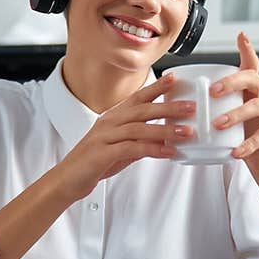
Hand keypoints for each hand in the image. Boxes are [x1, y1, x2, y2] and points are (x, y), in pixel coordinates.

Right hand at [57, 74, 194, 200]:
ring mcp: (105, 137)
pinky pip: (132, 149)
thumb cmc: (93, 162)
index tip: (174, 79)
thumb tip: (162, 140)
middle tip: (191, 106)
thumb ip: (139, 141)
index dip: (156, 88)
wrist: (67, 180)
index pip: (137, 98)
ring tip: (187, 132)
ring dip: (165, 129)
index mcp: (113, 118)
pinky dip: (153, 149)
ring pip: (139, 128)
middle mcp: (109, 123)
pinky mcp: (103, 153)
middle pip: (142, 110)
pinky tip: (169, 152)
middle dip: (168, 107)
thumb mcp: (120, 149)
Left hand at [210, 32, 258, 175]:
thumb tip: (175, 100)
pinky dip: (249, 143)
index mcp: (251, 88)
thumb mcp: (223, 117)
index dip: (247, 49)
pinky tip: (236, 151)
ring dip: (236, 113)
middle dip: (232, 82)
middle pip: (253, 79)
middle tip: (212, 92)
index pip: (251, 64)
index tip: (240, 36)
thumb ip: (208, 107)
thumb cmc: (239, 136)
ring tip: (218, 124)